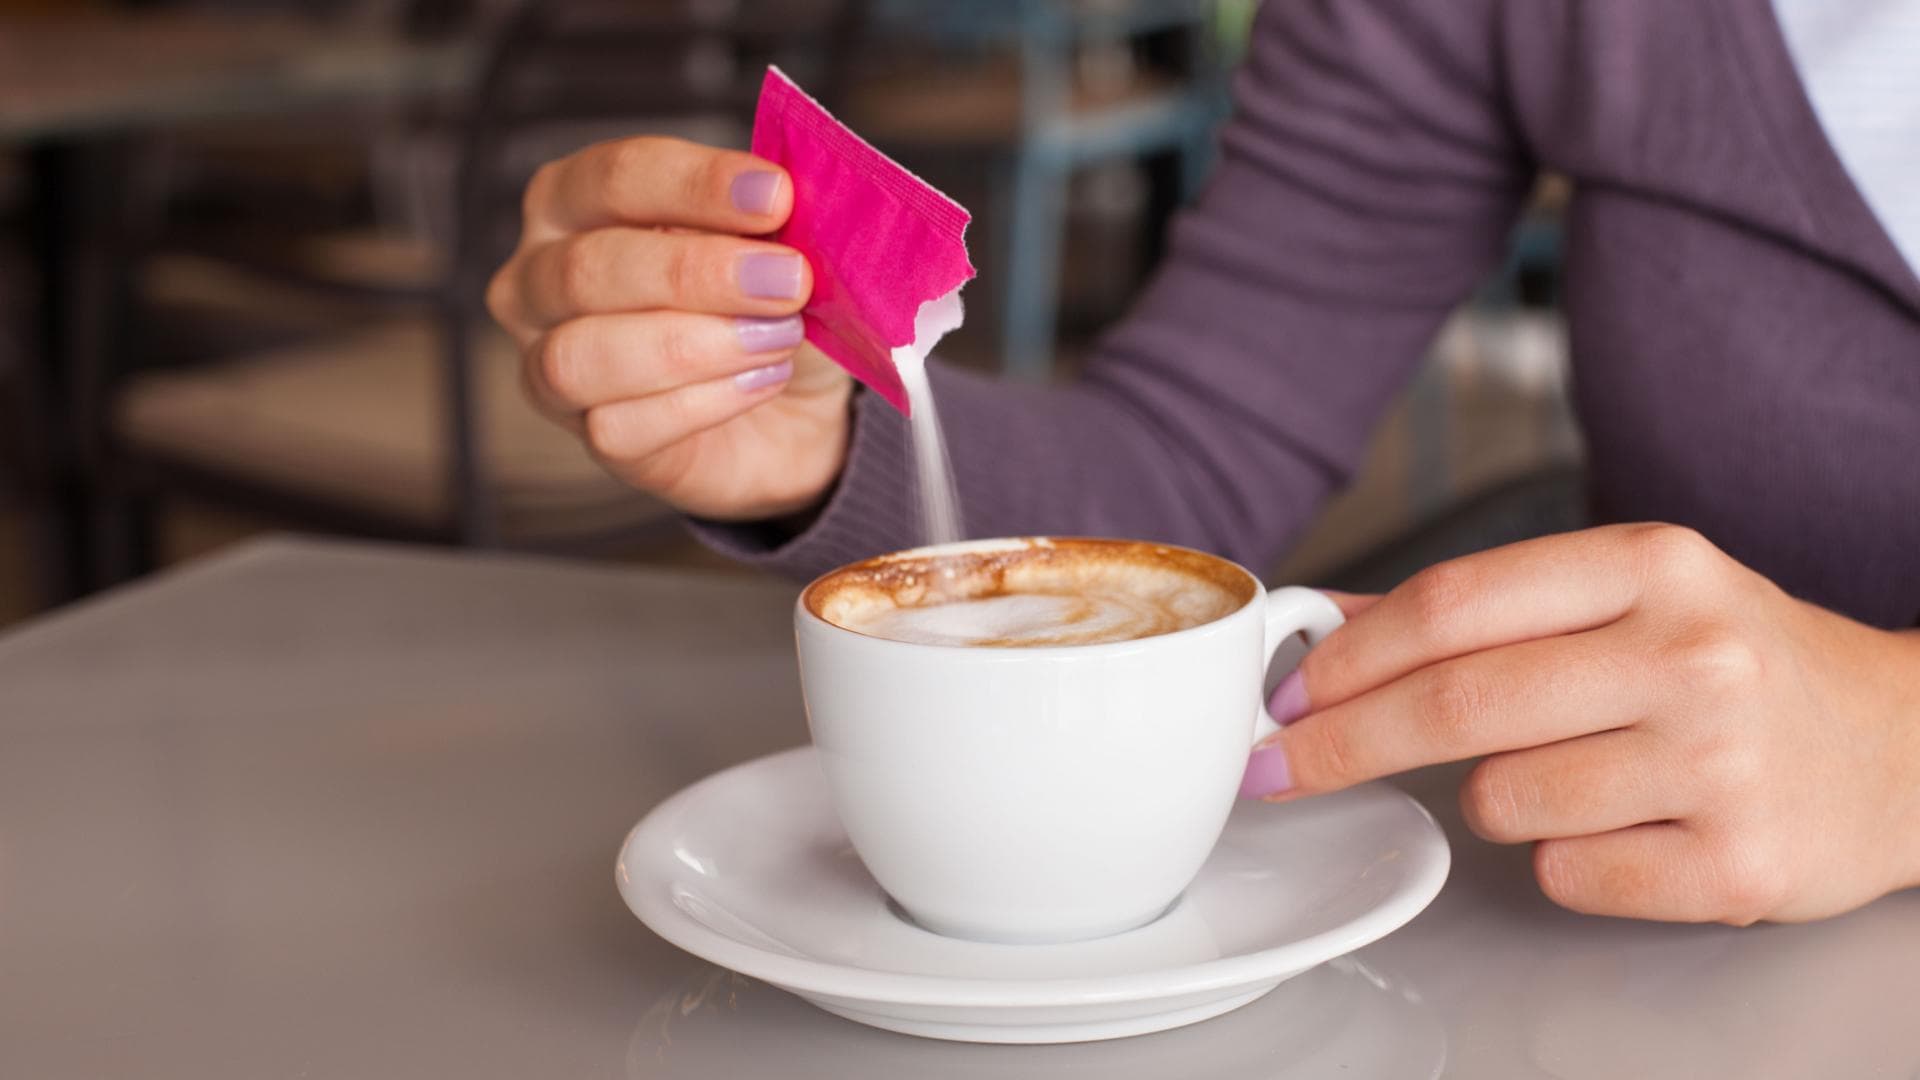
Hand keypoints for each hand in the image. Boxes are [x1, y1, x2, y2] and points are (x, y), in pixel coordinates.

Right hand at [487, 137, 851, 519]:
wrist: (792, 405)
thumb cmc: (763, 300)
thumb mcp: (773, 242)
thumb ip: (768, 217)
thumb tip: (786, 205)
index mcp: (571, 200)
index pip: (613, 177)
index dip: (695, 184)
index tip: (776, 195)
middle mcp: (538, 280)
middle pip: (588, 267)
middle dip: (698, 271)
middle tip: (790, 279)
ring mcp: (550, 367)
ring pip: (583, 355)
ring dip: (695, 344)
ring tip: (778, 337)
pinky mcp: (593, 440)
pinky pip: (617, 428)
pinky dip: (701, 404)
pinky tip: (761, 382)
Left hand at [1244, 524, 1919, 922]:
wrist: (1904, 746)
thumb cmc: (1741, 665)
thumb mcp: (1627, 597)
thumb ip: (1483, 607)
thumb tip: (1330, 624)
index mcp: (1653, 565)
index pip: (1455, 602)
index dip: (1348, 655)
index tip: (1284, 694)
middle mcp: (1692, 652)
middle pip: (1458, 701)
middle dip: (1344, 740)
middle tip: (1282, 766)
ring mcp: (1721, 760)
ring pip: (1505, 796)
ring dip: (1489, 800)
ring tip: (1563, 776)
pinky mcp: (1738, 859)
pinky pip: (1568, 871)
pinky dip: (1559, 857)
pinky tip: (1618, 826)